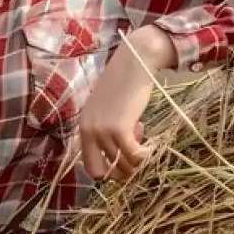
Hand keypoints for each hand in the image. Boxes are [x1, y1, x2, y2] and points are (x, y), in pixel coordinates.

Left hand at [78, 25, 176, 182]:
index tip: (123, 155)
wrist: (134, 61)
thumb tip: (119, 157)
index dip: (109, 169)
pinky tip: (150, 145)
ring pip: (122, 165)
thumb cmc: (125, 83)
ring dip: (136, 159)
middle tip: (135, 155)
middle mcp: (88, 130)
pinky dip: (145, 156)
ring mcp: (102, 130)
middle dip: (122, 172)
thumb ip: (107, 129)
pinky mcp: (119, 127)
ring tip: (142, 135)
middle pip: (103, 172)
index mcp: (83, 126)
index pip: (90, 166)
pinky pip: (134, 156)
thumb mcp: (108, 109)